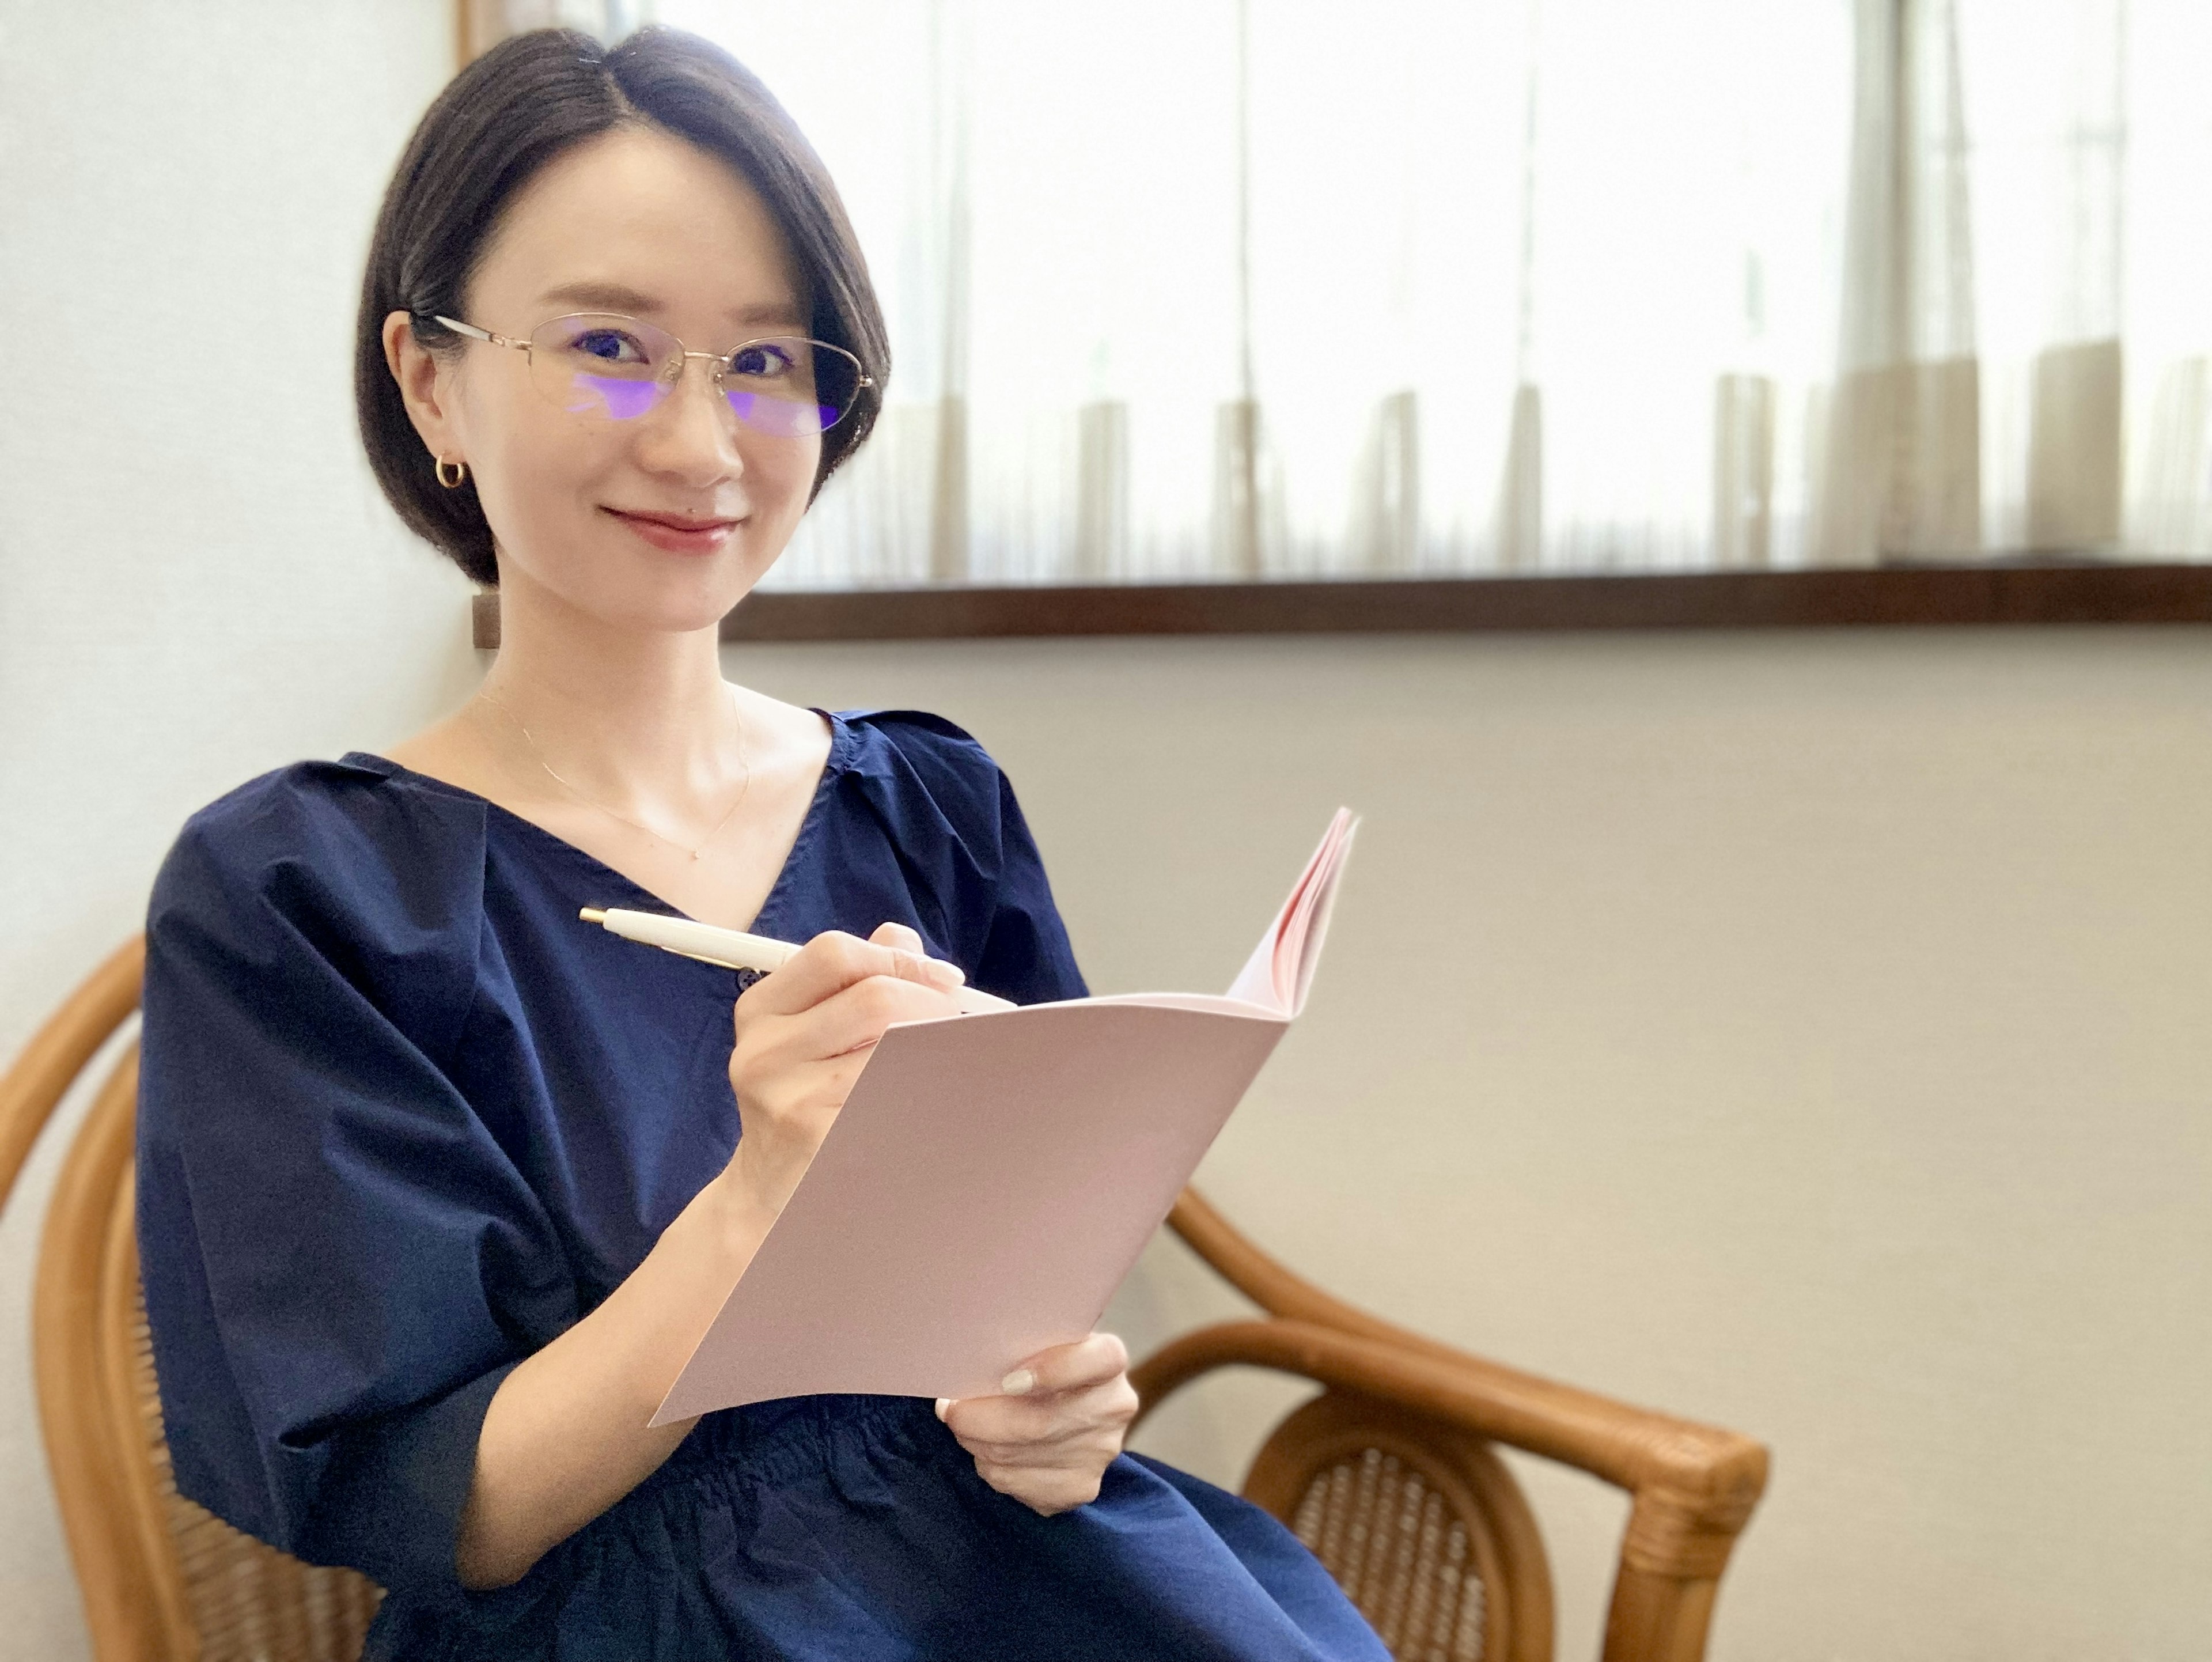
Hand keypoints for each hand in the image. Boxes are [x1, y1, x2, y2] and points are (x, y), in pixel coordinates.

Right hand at [723, 923, 964, 1214]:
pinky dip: (926, 1090)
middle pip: (875, 997)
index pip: (835, 954)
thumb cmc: (804, 1103)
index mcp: (761, 1010)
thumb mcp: (811, 1035)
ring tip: (939, 1062)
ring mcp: (787, 1097)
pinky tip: (926, 1100)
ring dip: (934, 1049)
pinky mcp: (817, 1138)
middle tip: (953, 1024)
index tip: (943, 979)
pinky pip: (897, 1095)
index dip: (900, 959)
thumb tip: (906, 942)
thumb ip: (856, 979)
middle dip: (931, 1004)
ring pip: (895, 1046)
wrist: (768, 1194)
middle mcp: (763, 1050)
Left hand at [937, 1333, 1138, 1515]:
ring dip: (977, 1441)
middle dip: (982, 1418)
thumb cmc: (1043, 1364)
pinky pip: (1017, 1482)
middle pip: (1041, 1422)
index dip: (1056, 1370)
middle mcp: (1114, 1407)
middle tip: (950, 1409)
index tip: (1008, 1379)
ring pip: (1020, 1454)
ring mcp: (1100, 1452)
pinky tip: (986, 1449)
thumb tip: (965, 1362)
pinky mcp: (1079, 1487)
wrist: (1071, 1410)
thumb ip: (1020, 1344)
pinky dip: (990, 1467)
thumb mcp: (1042, 1342)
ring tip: (962, 1425)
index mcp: (1108, 1361)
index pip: (1100, 1360)